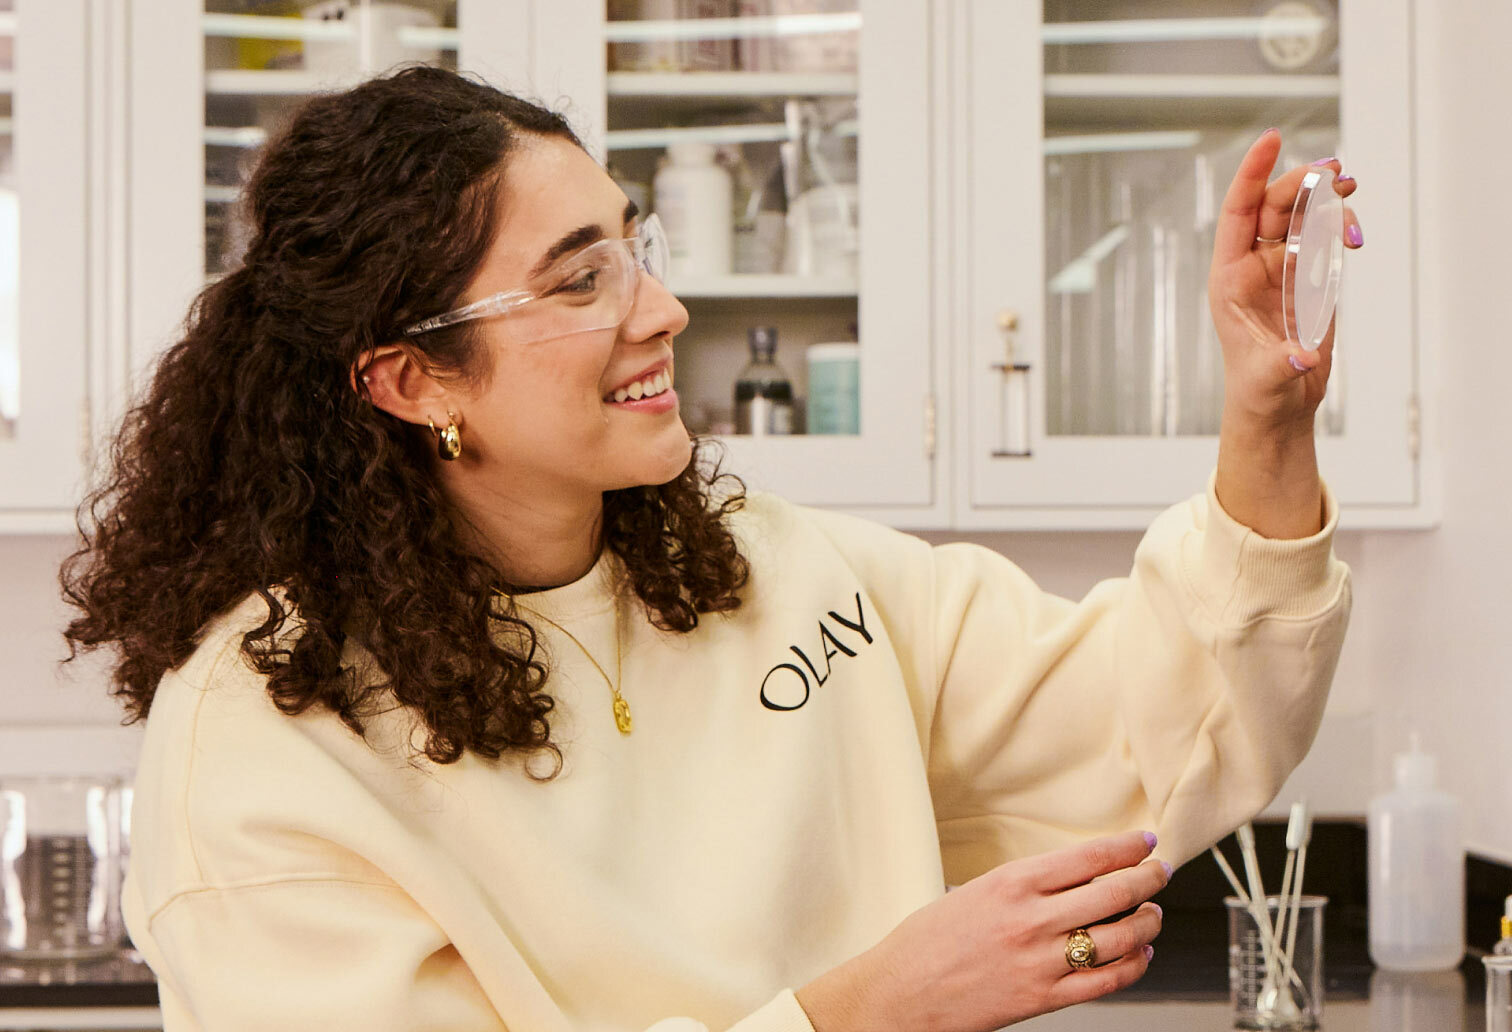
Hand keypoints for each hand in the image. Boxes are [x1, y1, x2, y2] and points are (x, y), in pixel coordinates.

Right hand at [795, 830, 1168, 1031]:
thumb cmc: (930, 940)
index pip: (1089, 858)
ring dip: (1148, 922)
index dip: (1128, 847)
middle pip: (1114, 893)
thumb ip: (1028, 885)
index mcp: (1012, 884)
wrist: (901, 991)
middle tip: (1161, 872)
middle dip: (1149, 879)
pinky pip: (1107, 982)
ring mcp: (1041, 962)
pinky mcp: (1044, 999)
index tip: (1146, 841)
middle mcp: (1032, 920)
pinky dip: (1134, 965)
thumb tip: (1082, 877)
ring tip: (1153, 914)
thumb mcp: (976, 891)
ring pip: (1121, 938)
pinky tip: (1139, 954)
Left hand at [1208, 128, 1363, 432]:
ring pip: (1301, 216)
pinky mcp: (1307, 278)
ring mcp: (1280, 268)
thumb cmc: (1260, 390)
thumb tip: (1302, 356)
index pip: (1237, 212)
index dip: (1252, 174)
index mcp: (1229, 278)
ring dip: (1326, 198)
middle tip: (1336, 172)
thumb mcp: (1268, 379)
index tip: (1272, 139)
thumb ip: (1283, 365)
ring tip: (1350, 188)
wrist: (1279, 405)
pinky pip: (1322, 237)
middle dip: (1302, 182)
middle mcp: (1252, 265)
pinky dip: (1340, 226)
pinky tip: (1354, 234)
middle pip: (1275, 205)